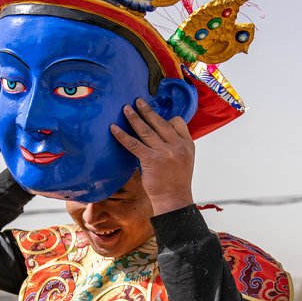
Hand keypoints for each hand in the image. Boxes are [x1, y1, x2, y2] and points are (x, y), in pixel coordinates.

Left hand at [110, 98, 194, 215]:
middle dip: (147, 110)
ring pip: (146, 130)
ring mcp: (165, 152)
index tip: (157, 116)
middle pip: (160, 122)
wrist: (174, 200)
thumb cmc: (176, 182)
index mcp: (187, 144)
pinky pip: (134, 144)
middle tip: (138, 101)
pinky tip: (114, 129)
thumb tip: (160, 136)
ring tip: (126, 109)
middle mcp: (177, 146)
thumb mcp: (185, 160)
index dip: (166, 118)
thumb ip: (176, 146)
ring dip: (134, 117)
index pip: (178, 122)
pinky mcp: (151, 160)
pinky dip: (122, 135)